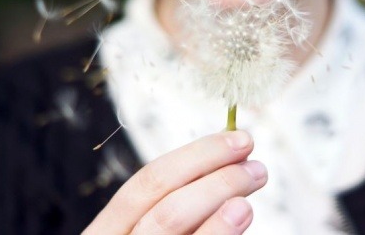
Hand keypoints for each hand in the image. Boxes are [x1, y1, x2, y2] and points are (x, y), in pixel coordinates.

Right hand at [83, 130, 266, 233]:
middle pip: (166, 209)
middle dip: (216, 179)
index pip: (145, 183)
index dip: (195, 156)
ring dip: (221, 204)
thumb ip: (174, 211)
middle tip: (257, 167)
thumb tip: (227, 167)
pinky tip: (240, 219)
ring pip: (173, 231)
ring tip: (252, 192)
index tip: (237, 140)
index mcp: (108, 233)